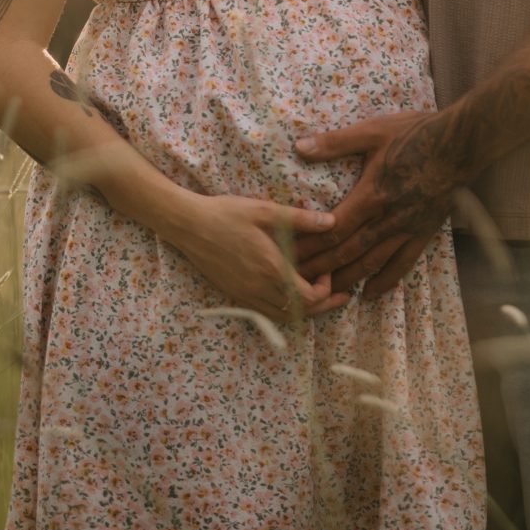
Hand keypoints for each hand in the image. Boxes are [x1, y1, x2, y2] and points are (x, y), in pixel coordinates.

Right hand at [151, 188, 347, 322]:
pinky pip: (266, 313)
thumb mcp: (266, 211)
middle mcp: (259, 288)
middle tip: (341, 295)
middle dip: (324, 306)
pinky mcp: (235, 295)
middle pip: (301, 313)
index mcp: (271, 269)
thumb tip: (332, 222)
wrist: (189, 225)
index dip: (326, 289)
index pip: (310, 297)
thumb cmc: (227, 214)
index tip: (328, 269)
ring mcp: (246, 295)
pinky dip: (285, 311)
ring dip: (306, 312)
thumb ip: (300, 219)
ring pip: (283, 317)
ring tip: (320, 298)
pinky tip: (291, 296)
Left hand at [293, 110, 453, 299]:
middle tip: (296, 281)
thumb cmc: (416, 133)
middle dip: (320, 268)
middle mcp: (388, 219)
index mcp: (372, 195)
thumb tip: (300, 147)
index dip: (309, 245)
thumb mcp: (373, 130)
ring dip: (346, 279)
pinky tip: (370, 293)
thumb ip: (336, 142)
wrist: (462, 144)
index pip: (333, 229)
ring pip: (371, 263)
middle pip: (347, 252)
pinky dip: (385, 281)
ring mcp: (407, 229)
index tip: (287, 254)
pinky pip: (403, 264)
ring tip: (325, 293)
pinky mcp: (424, 233)